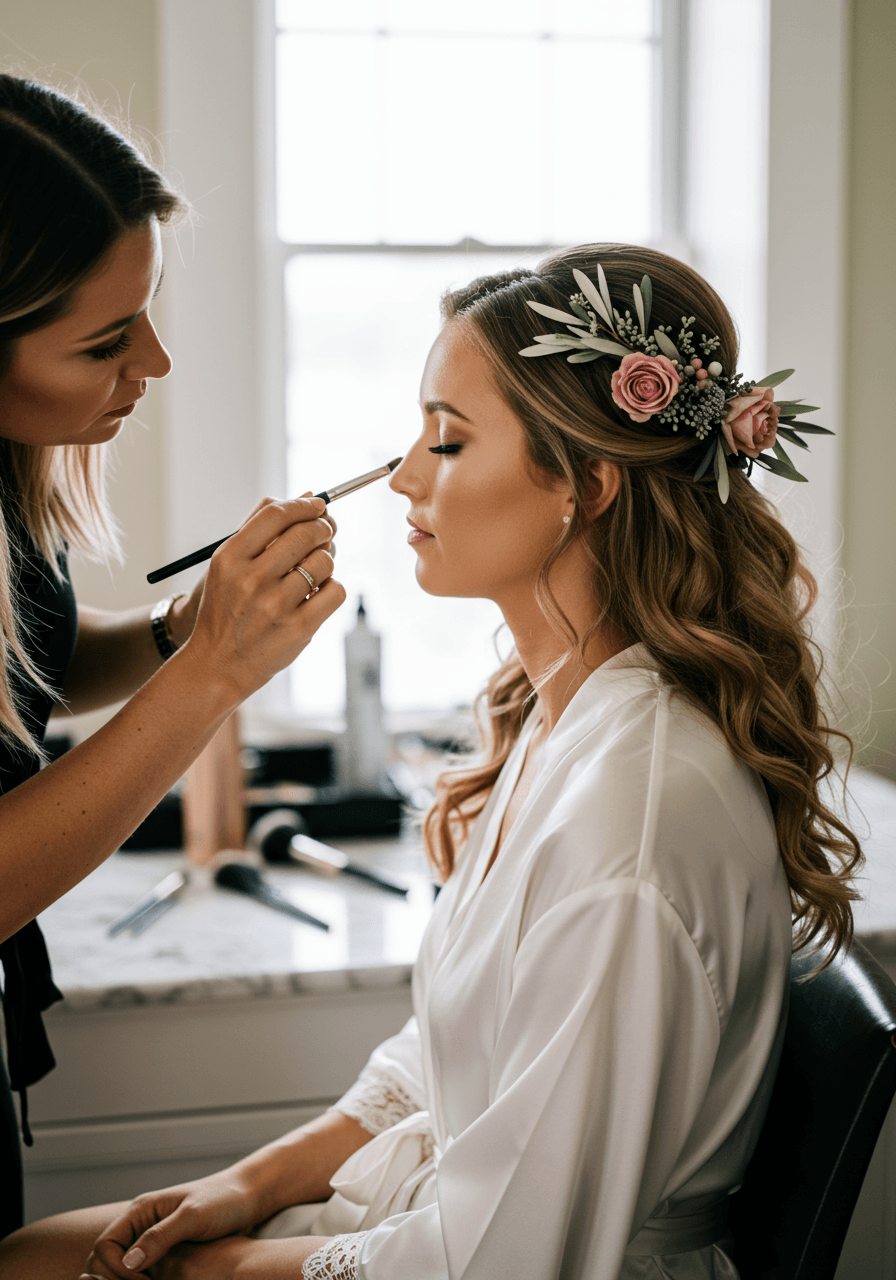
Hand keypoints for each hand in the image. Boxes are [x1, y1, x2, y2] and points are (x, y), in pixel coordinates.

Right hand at [83, 1170, 261, 1278]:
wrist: (249, 1198)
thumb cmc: (225, 1200)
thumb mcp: (194, 1217)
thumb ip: (161, 1236)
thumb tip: (129, 1262)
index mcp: (140, 1211)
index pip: (104, 1246)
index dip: (114, 1270)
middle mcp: (140, 1226)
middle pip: (104, 1261)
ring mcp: (150, 1241)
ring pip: (120, 1271)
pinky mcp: (163, 1254)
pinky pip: (140, 1275)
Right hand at [178, 495, 345, 705]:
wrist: (217, 666)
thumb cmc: (226, 610)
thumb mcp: (226, 567)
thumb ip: (259, 529)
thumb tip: (304, 496)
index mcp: (230, 558)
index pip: (275, 514)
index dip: (304, 504)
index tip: (318, 505)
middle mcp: (251, 579)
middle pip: (306, 533)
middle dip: (323, 528)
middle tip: (325, 533)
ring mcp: (276, 605)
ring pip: (325, 560)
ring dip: (327, 561)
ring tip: (313, 573)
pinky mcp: (299, 628)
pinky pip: (337, 590)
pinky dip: (333, 588)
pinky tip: (318, 594)